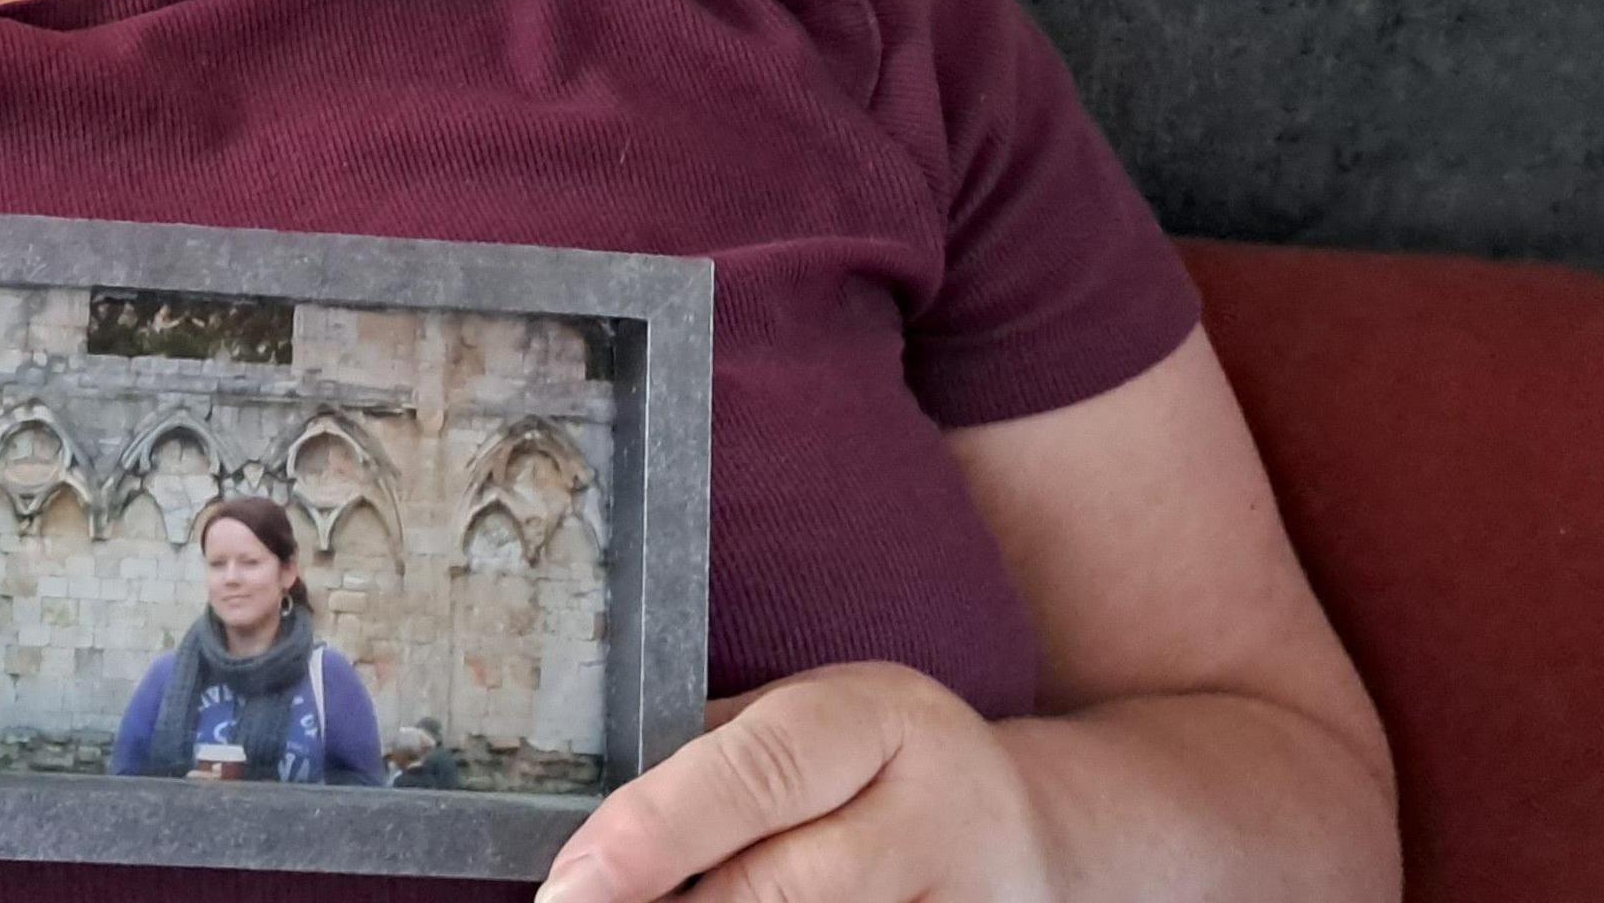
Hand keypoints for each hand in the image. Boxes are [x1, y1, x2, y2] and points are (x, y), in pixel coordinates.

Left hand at [536, 661, 1055, 902]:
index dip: (654, 832)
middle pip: (778, 887)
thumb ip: (719, 763)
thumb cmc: (880, 773)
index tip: (569, 886)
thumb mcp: (812, 728)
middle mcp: (942, 813)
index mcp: (883, 718)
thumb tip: (593, 835)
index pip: (756, 773)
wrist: (1034, 835)